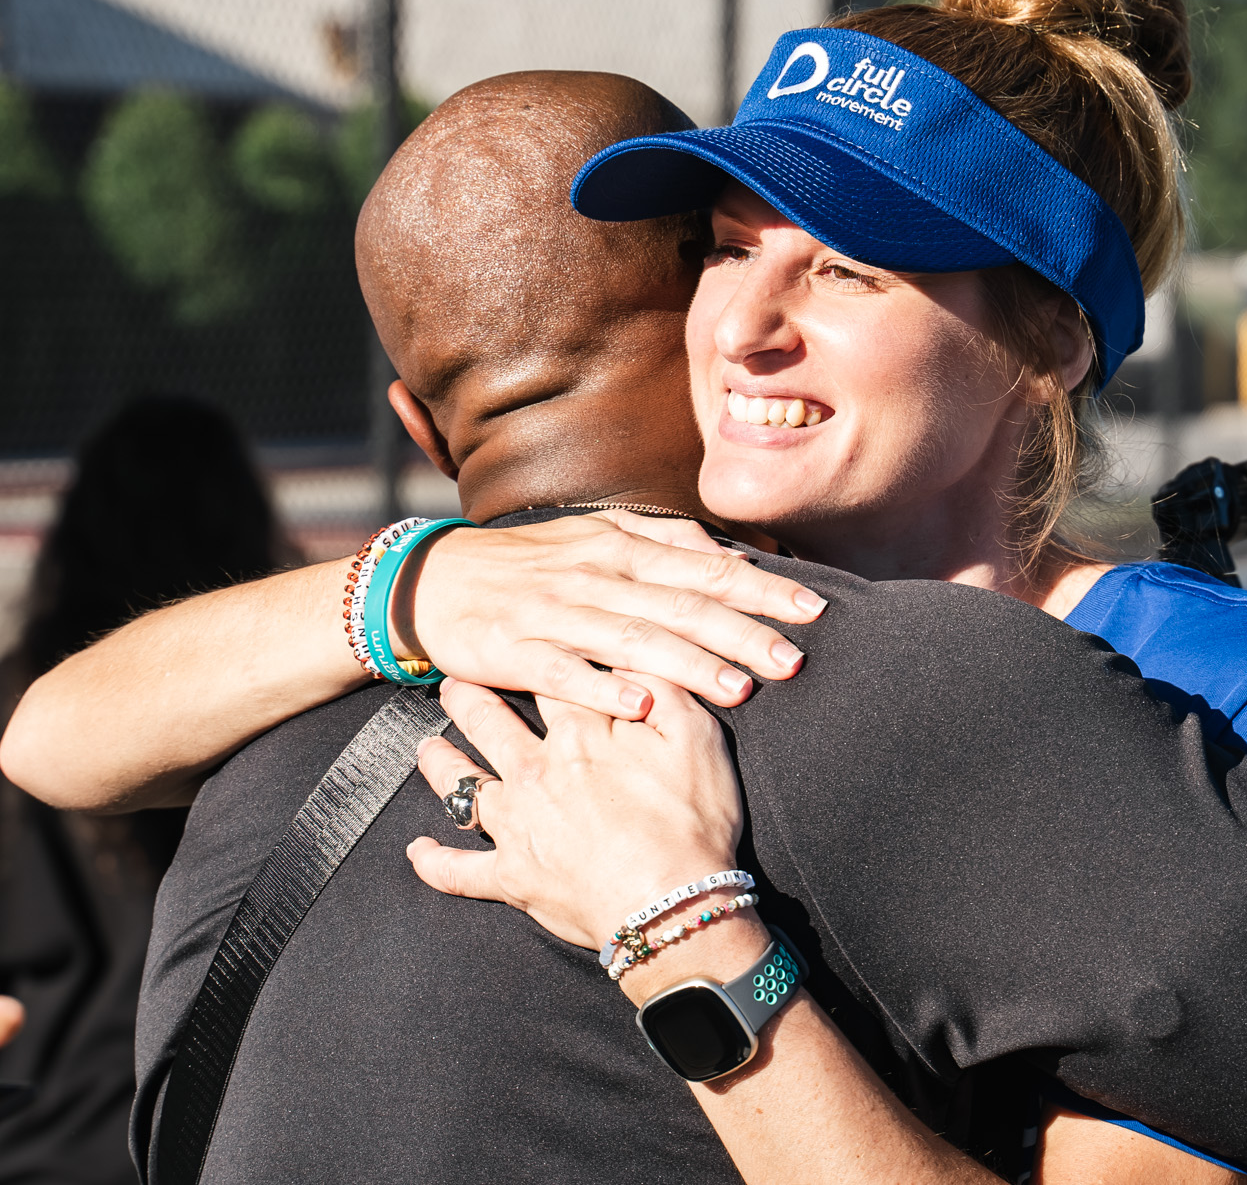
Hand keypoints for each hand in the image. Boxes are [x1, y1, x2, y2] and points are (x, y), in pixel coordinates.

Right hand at [403, 512, 825, 721]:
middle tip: (794, 660)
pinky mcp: (517, 651)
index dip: (761, 588)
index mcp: (620, 547)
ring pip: (634, 639)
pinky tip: (643, 708)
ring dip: (690, 665)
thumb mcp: (597, 537)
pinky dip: (605, 690)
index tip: (813, 609)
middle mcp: (595, 575)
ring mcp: (555, 613)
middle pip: (682, 605)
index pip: (706, 566)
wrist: (433, 580)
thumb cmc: (530, 564)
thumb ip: (663, 542)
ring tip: (740, 690)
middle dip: (743, 633)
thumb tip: (725, 552)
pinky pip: (566, 673)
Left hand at [406, 675, 744, 951]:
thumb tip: (632, 659)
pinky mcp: (510, 876)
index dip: (534, 659)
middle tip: (452, 682)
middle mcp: (534, 769)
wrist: (671, 905)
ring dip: (439, 763)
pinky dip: (435, 862)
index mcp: (579, 732)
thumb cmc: (691, 823)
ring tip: (426, 748)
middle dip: (467, 696)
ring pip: (460, 784)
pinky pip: (457, 870)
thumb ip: (663, 691)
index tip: (519, 644)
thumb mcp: (697, 739)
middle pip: (488, 722)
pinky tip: (418, 850)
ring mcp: (515, 824)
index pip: (547, 679)